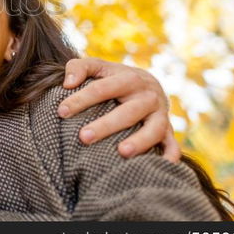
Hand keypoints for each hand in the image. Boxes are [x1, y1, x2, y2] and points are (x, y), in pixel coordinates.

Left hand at [59, 58, 180, 162]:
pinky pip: (172, 145)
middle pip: (127, 112)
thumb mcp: (97, 66)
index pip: (101, 89)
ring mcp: (160, 114)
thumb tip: (67, 83)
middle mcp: (147, 96)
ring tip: (121, 153)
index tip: (61, 112)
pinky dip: (170, 156)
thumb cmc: (113, 78)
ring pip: (153, 129)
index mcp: (128, 78)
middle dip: (106, 125)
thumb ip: (78, 67)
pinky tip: (161, 167)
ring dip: (140, 141)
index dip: (80, 99)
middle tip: (83, 137)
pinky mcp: (168, 131)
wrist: (147, 84)